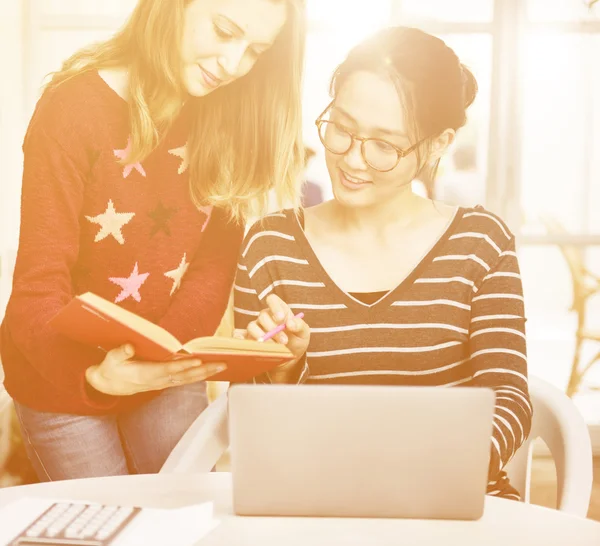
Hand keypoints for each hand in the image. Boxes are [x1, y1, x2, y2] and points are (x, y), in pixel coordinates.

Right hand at [85, 344, 226, 395]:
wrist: (108, 385)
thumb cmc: (111, 369)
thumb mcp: (110, 360)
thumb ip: (120, 353)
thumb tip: (129, 346)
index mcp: (145, 374)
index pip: (168, 370)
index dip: (183, 367)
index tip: (197, 361)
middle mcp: (157, 380)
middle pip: (184, 377)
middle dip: (204, 371)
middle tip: (222, 365)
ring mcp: (162, 382)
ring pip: (187, 380)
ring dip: (205, 374)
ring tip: (222, 367)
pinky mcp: (164, 382)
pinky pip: (184, 380)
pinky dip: (198, 376)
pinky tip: (210, 371)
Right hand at [244, 294, 309, 363]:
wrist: (290, 359)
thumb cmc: (297, 341)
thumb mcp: (304, 333)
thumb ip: (300, 325)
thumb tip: (290, 323)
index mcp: (279, 310)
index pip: (272, 300)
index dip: (275, 307)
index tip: (281, 319)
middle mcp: (266, 317)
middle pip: (263, 316)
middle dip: (273, 330)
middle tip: (284, 341)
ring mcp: (256, 328)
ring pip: (252, 326)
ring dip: (262, 337)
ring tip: (273, 347)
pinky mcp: (249, 339)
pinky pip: (239, 335)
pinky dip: (239, 338)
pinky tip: (247, 344)